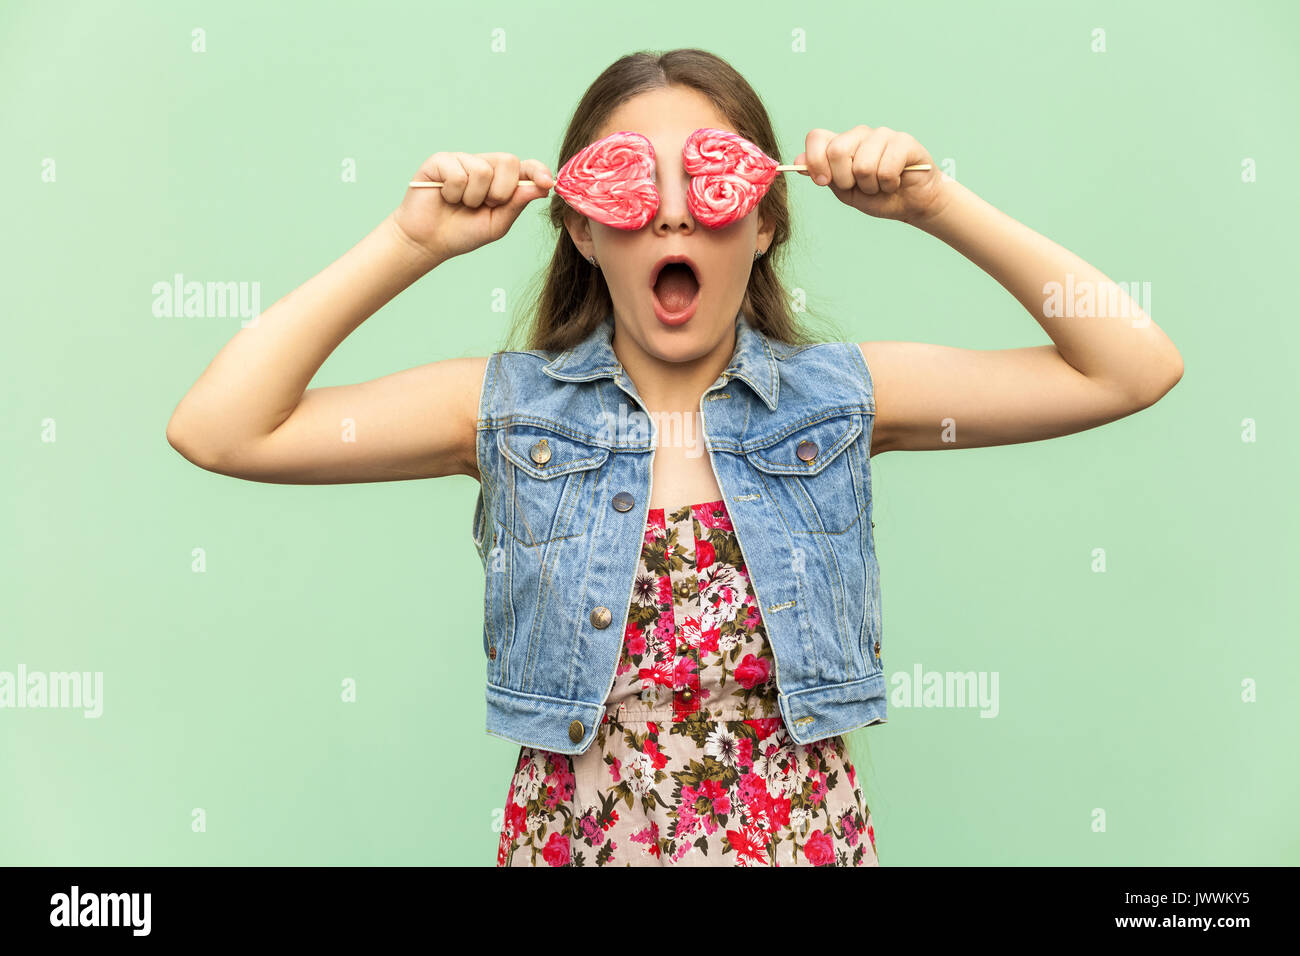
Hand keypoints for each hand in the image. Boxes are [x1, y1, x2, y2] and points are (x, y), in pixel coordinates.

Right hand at [393, 152, 553, 263]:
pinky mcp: (440, 161)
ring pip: (482, 170)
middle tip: (484, 206)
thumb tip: (540, 186)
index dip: (538, 170)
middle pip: (508, 161)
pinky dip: (453, 193)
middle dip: (500, 192)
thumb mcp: (497, 224)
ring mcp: (461, 160)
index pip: (525, 166)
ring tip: (461, 204)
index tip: (548, 183)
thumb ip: (516, 204)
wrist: (429, 241)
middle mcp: (483, 165)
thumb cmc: (463, 232)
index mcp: (501, 180)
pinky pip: (457, 173)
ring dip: (473, 197)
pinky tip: (445, 197)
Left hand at [795, 125, 947, 224]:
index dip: (815, 161)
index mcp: (842, 143)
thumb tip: (797, 162)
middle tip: (860, 185)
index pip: (816, 137)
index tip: (823, 180)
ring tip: (880, 185)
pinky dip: (888, 184)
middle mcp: (860, 134)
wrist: (911, 203)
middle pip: (837, 151)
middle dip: (845, 179)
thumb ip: (821, 174)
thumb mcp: (843, 190)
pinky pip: (885, 169)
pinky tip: (895, 181)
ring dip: (871, 186)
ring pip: (862, 165)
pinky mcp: (904, 142)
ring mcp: (882, 135)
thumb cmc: (877, 196)